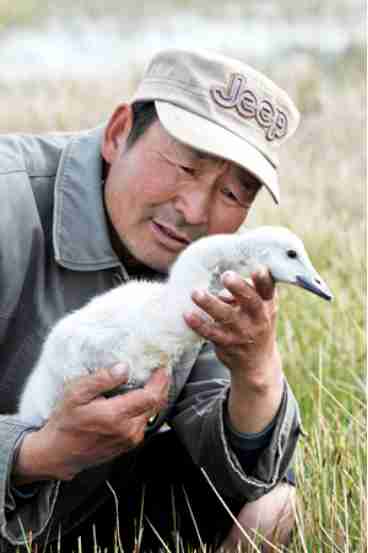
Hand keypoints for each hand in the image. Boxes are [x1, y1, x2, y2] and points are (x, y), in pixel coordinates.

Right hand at [13, 366, 168, 483]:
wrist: (58, 453)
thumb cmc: (66, 422)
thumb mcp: (76, 394)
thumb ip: (101, 379)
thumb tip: (123, 368)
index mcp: (115, 416)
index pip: (151, 396)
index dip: (160, 380)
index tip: (162, 366)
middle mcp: (127, 430)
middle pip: (156, 404)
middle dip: (161, 385)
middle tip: (158, 370)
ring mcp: (130, 439)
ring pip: (152, 413)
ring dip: (154, 397)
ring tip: (148, 382)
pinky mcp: (129, 444)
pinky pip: (144, 422)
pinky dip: (146, 408)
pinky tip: (138, 399)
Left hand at [184, 267, 282, 432]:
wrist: (257, 363)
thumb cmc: (256, 323)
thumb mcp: (263, 307)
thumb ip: (251, 289)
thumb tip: (228, 272)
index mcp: (267, 305)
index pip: (268, 290)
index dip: (264, 280)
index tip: (258, 268)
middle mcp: (257, 318)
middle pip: (251, 302)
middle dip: (239, 288)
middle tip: (226, 275)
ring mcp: (242, 333)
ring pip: (226, 317)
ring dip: (210, 304)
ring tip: (195, 293)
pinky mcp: (227, 344)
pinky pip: (210, 333)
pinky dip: (198, 324)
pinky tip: (187, 314)